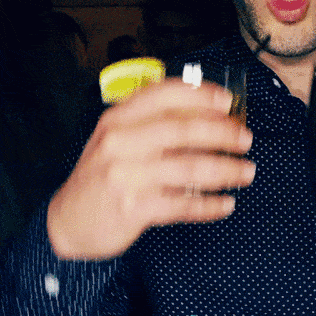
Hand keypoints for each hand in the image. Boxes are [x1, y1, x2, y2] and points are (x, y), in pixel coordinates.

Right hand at [47, 78, 254, 259]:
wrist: (67, 221)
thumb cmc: (104, 175)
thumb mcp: (117, 139)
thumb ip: (153, 123)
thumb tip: (209, 115)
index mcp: (118, 119)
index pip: (165, 95)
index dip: (202, 95)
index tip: (228, 101)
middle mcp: (120, 142)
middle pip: (184, 129)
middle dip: (223, 132)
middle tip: (246, 139)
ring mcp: (126, 175)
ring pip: (190, 168)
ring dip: (226, 170)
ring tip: (247, 171)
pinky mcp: (133, 208)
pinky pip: (183, 205)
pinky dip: (210, 205)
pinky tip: (226, 204)